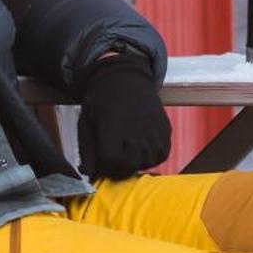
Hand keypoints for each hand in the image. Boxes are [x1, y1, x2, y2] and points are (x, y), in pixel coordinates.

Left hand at [76, 52, 171, 178]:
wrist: (126, 78)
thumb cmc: (102, 101)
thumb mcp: (86, 122)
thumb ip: (86, 150)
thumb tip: (87, 174)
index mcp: (114, 128)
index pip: (112, 162)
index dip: (104, 166)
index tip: (101, 160)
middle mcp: (137, 131)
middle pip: (128, 167)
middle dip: (117, 167)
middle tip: (113, 155)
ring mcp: (155, 132)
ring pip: (145, 164)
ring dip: (135, 162)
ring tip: (126, 147)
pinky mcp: (166, 131)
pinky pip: (160, 155)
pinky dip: (150, 156)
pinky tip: (140, 145)